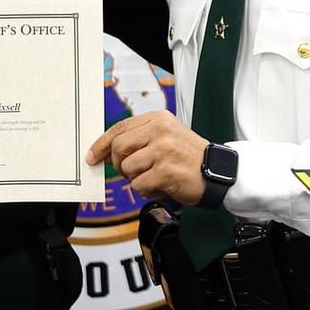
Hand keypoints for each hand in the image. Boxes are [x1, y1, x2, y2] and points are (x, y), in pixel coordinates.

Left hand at [86, 110, 208, 204]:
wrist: (218, 172)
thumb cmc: (189, 157)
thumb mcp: (166, 136)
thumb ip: (140, 138)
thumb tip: (105, 151)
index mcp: (158, 119)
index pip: (120, 128)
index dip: (101, 144)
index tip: (92, 156)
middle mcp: (160, 131)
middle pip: (118, 147)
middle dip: (118, 164)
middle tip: (129, 172)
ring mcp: (163, 150)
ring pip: (127, 168)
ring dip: (135, 179)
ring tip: (153, 178)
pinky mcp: (165, 171)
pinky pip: (138, 185)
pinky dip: (145, 191)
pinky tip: (160, 187)